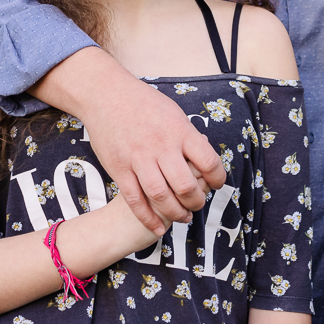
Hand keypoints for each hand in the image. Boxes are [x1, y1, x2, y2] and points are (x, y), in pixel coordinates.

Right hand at [31, 47, 226, 234]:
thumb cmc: (144, 103)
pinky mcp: (119, 169)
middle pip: (185, 185)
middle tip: (198, 204)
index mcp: (180, 131)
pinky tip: (158, 227)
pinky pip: (135, 201)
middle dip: (196, 202)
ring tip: (183, 217)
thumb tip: (205, 159)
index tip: (216, 184)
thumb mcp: (174, 113)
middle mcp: (161, 146)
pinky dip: (148, 218)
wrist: (106, 95)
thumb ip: (188, 137)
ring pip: (161, 196)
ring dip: (175, 213)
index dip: (217, 179)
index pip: (208, 162)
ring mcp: (138, 159)